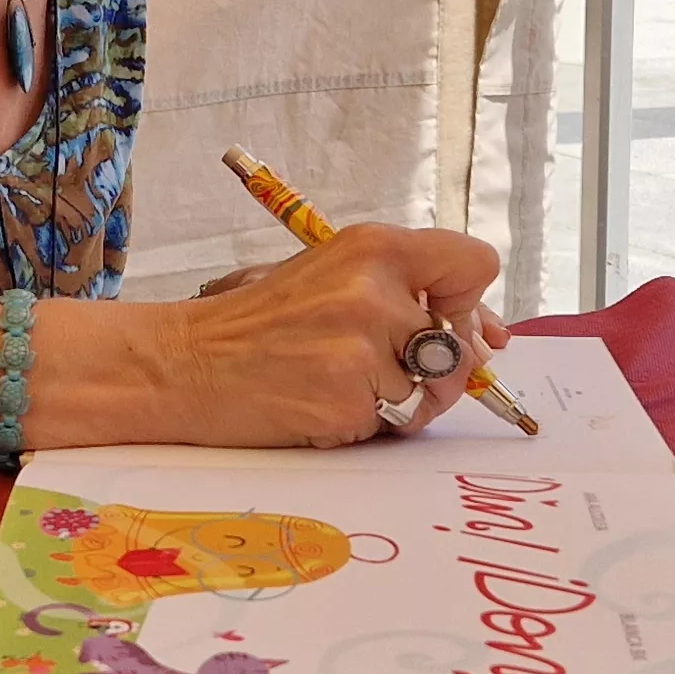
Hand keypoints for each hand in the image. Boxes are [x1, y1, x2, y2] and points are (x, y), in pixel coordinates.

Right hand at [162, 225, 506, 447]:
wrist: (184, 363)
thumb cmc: (258, 322)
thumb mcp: (333, 278)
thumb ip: (408, 294)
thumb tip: (490, 338)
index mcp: (375, 247)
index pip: (475, 264)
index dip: (469, 304)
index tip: (445, 322)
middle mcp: (375, 291)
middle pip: (461, 349)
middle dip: (434, 371)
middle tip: (378, 368)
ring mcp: (361, 349)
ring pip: (430, 394)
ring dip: (396, 404)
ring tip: (337, 384)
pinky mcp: (347, 401)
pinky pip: (391, 425)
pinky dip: (363, 426)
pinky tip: (319, 404)